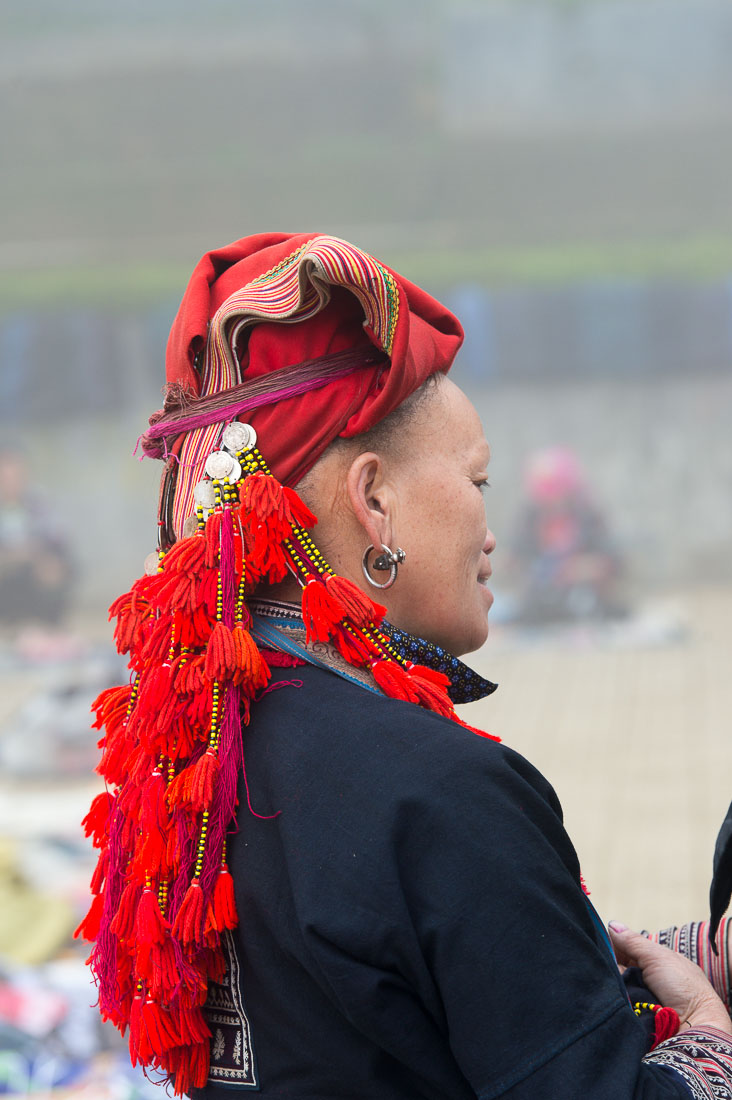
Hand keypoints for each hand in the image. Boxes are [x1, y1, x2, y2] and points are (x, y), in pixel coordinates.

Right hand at [608, 921, 731, 1035]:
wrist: (693, 1025)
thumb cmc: (682, 986)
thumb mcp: (657, 957)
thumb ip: (633, 941)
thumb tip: (611, 923)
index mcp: (656, 962)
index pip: (627, 949)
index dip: (615, 945)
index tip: (602, 942)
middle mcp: (646, 978)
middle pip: (618, 965)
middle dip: (613, 963)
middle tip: (609, 962)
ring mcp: (640, 997)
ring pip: (615, 982)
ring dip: (613, 979)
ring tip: (613, 979)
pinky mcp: (634, 1013)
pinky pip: (617, 999)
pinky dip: (614, 994)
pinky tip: (612, 991)